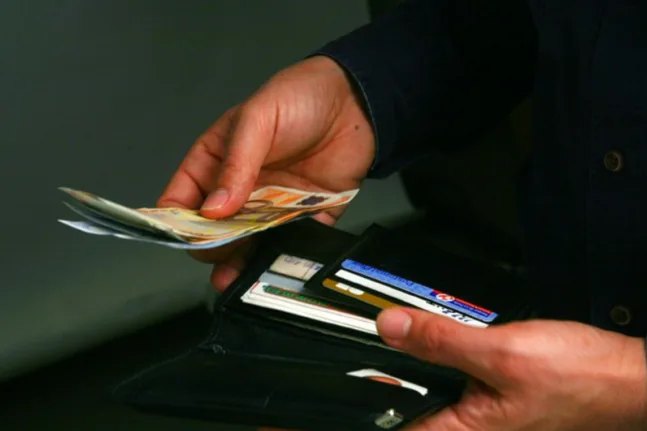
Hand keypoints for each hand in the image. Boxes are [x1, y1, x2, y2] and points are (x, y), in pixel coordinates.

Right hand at [157, 55, 374, 291]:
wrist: (355, 103)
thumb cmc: (299, 96)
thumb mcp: (258, 120)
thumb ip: (236, 164)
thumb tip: (213, 209)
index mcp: (216, 162)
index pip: (183, 198)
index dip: (177, 221)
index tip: (182, 238)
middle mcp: (240, 190)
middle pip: (214, 231)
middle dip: (210, 248)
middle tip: (218, 256)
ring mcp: (271, 207)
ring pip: (247, 246)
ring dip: (241, 265)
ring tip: (237, 280)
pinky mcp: (304, 218)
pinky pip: (289, 246)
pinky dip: (282, 260)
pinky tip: (275, 270)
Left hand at [376, 308, 646, 430]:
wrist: (626, 377)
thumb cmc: (579, 378)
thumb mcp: (500, 353)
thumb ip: (442, 342)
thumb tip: (390, 327)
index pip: (400, 427)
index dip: (370, 404)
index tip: (347, 382)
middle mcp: (471, 429)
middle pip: (412, 406)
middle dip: (392, 376)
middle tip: (374, 340)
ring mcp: (483, 415)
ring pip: (432, 390)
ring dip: (416, 363)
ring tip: (400, 333)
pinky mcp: (493, 396)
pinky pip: (455, 380)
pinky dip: (441, 358)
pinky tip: (438, 340)